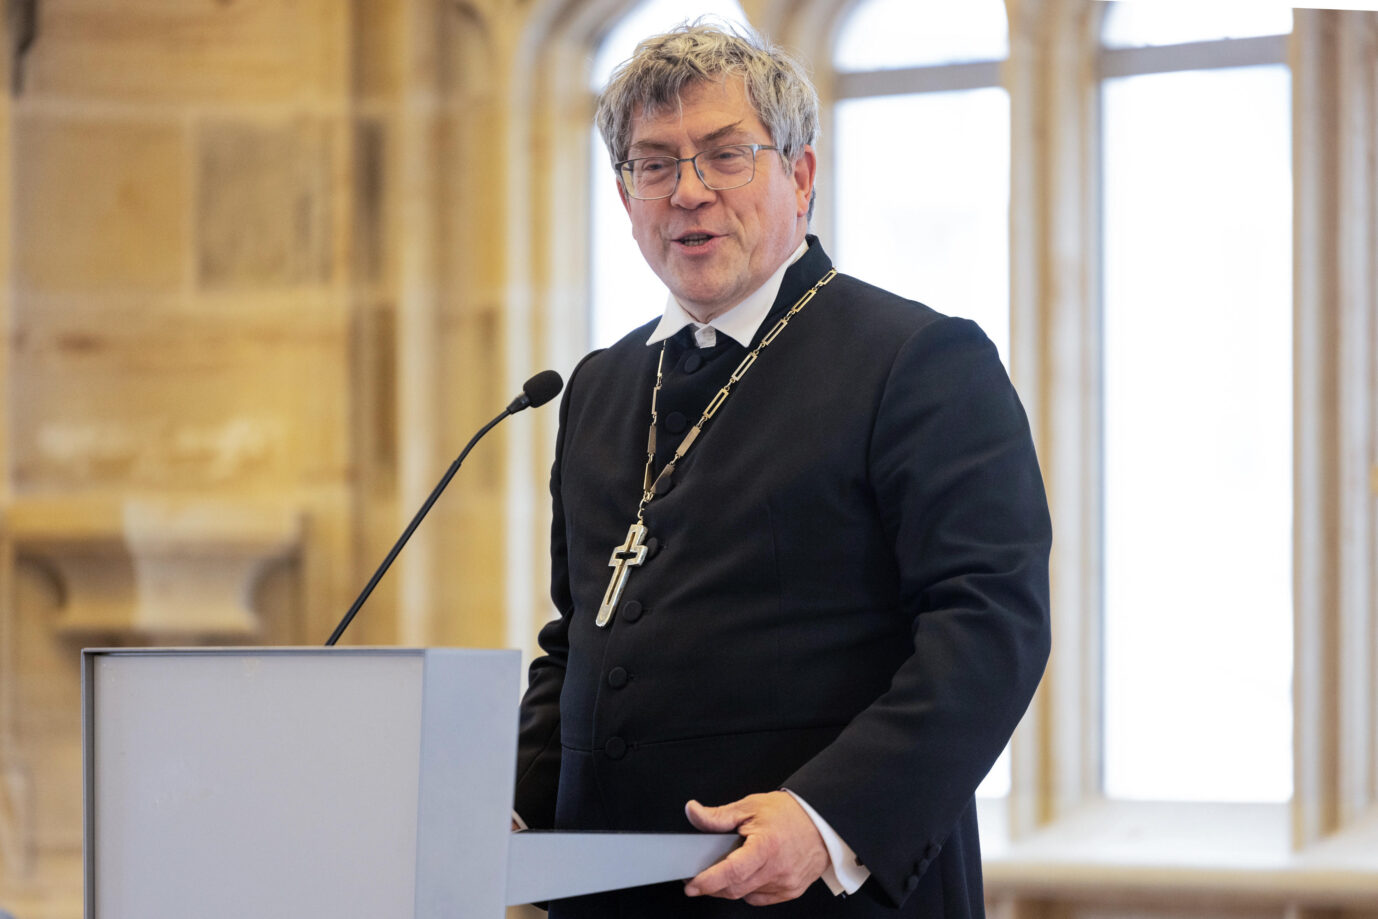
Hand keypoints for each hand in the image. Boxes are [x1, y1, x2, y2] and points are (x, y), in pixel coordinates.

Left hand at [682, 791, 828, 905]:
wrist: (822, 822)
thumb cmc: (790, 813)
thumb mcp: (750, 806)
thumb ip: (718, 816)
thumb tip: (693, 812)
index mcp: (766, 846)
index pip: (731, 872)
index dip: (708, 881)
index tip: (691, 886)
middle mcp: (777, 869)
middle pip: (735, 888)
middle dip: (713, 887)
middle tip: (700, 877)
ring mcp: (786, 883)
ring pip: (746, 894)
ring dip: (731, 886)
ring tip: (731, 866)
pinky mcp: (791, 891)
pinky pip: (760, 897)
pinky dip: (749, 889)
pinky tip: (751, 873)